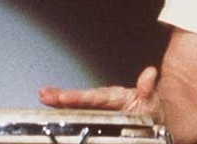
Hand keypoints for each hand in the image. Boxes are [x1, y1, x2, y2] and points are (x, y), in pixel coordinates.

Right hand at [38, 66, 162, 121]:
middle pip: (80, 99)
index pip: (94, 96)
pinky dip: (65, 111)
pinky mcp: (96, 117)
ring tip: (44, 97)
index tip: (62, 97)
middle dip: (62, 96)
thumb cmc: (150, 111)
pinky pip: (79, 113)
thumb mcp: (151, 102)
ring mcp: (99, 109)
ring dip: (59, 101)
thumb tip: (150, 74)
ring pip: (77, 105)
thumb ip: (147, 89)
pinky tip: (53, 110)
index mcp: (116, 96)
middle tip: (45, 95)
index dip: (77, 97)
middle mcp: (104, 101)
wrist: (152, 121)